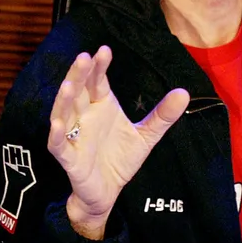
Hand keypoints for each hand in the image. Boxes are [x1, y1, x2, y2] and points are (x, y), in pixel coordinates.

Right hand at [48, 45, 189, 238]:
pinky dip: (57, 134)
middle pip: (77, 91)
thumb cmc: (120, 158)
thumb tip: (184, 93)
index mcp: (100, 106)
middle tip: (83, 57)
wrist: (109, 192)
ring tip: (68, 85)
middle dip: (78, 75)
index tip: (104, 50)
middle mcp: (84, 116)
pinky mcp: (68, 158)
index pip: (97, 81)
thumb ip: (162, 116)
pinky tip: (59, 124)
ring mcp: (74, 136)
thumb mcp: (146, 136)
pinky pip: (58, 144)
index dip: (99, 67)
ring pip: (63, 113)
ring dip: (64, 100)